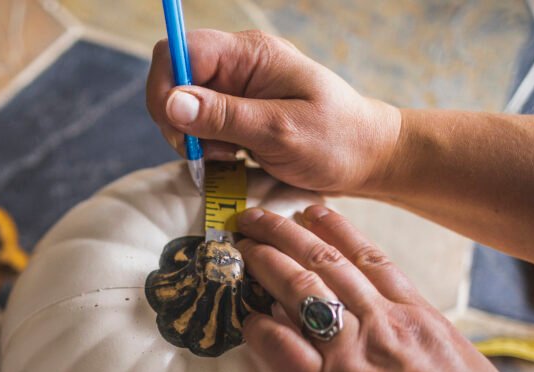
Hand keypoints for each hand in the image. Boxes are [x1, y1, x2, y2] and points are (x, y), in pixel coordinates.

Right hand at [147, 29, 400, 193]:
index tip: (178, 129)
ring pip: (184, 108)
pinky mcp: (238, 113)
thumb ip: (224, 116)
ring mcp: (237, 89)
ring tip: (229, 157)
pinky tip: (233, 159)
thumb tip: (172, 102)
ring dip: (194, 139)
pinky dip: (207, 147)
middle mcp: (239, 65)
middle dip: (179, 121)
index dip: (166, 87)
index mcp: (250, 54)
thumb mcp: (279, 131)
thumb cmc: (336, 140)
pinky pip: (202, 126)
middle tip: (207, 152)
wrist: (368, 158)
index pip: (180, 51)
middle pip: (175, 80)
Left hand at [234, 205, 533, 371]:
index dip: (335, 230)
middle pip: (326, 263)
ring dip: (266, 263)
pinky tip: (244, 317)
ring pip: (300, 290)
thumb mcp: (467, 371)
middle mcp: (385, 327)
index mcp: (422, 319)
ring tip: (243, 247)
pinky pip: (281, 348)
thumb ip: (432, 346)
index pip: (371, 259)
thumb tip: (416, 341)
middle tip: (258, 217)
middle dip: (286, 233)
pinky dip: (259, 327)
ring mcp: (353, 357)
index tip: (312, 211)